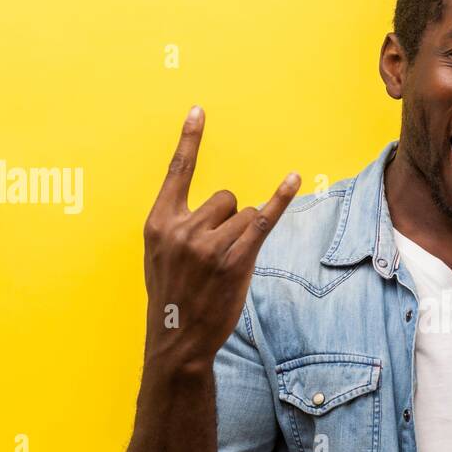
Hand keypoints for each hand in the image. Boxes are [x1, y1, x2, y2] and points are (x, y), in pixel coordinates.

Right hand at [141, 106, 300, 373]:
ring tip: (226, 267)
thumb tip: (207, 210)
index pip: (177, 173)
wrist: (178, 340)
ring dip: (244, 236)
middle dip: (229, 220)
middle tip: (215, 256)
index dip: (190, 140)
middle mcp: (182, 229)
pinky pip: (263, 220)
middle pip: (225, 197)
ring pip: (245, 214)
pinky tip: (293, 180)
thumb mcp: (159, 257)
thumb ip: (176, 228)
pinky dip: (280, 199)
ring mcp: (208, 246)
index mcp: (158, 224)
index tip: (200, 110)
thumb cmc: (172, 298)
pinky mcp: (235, 261)